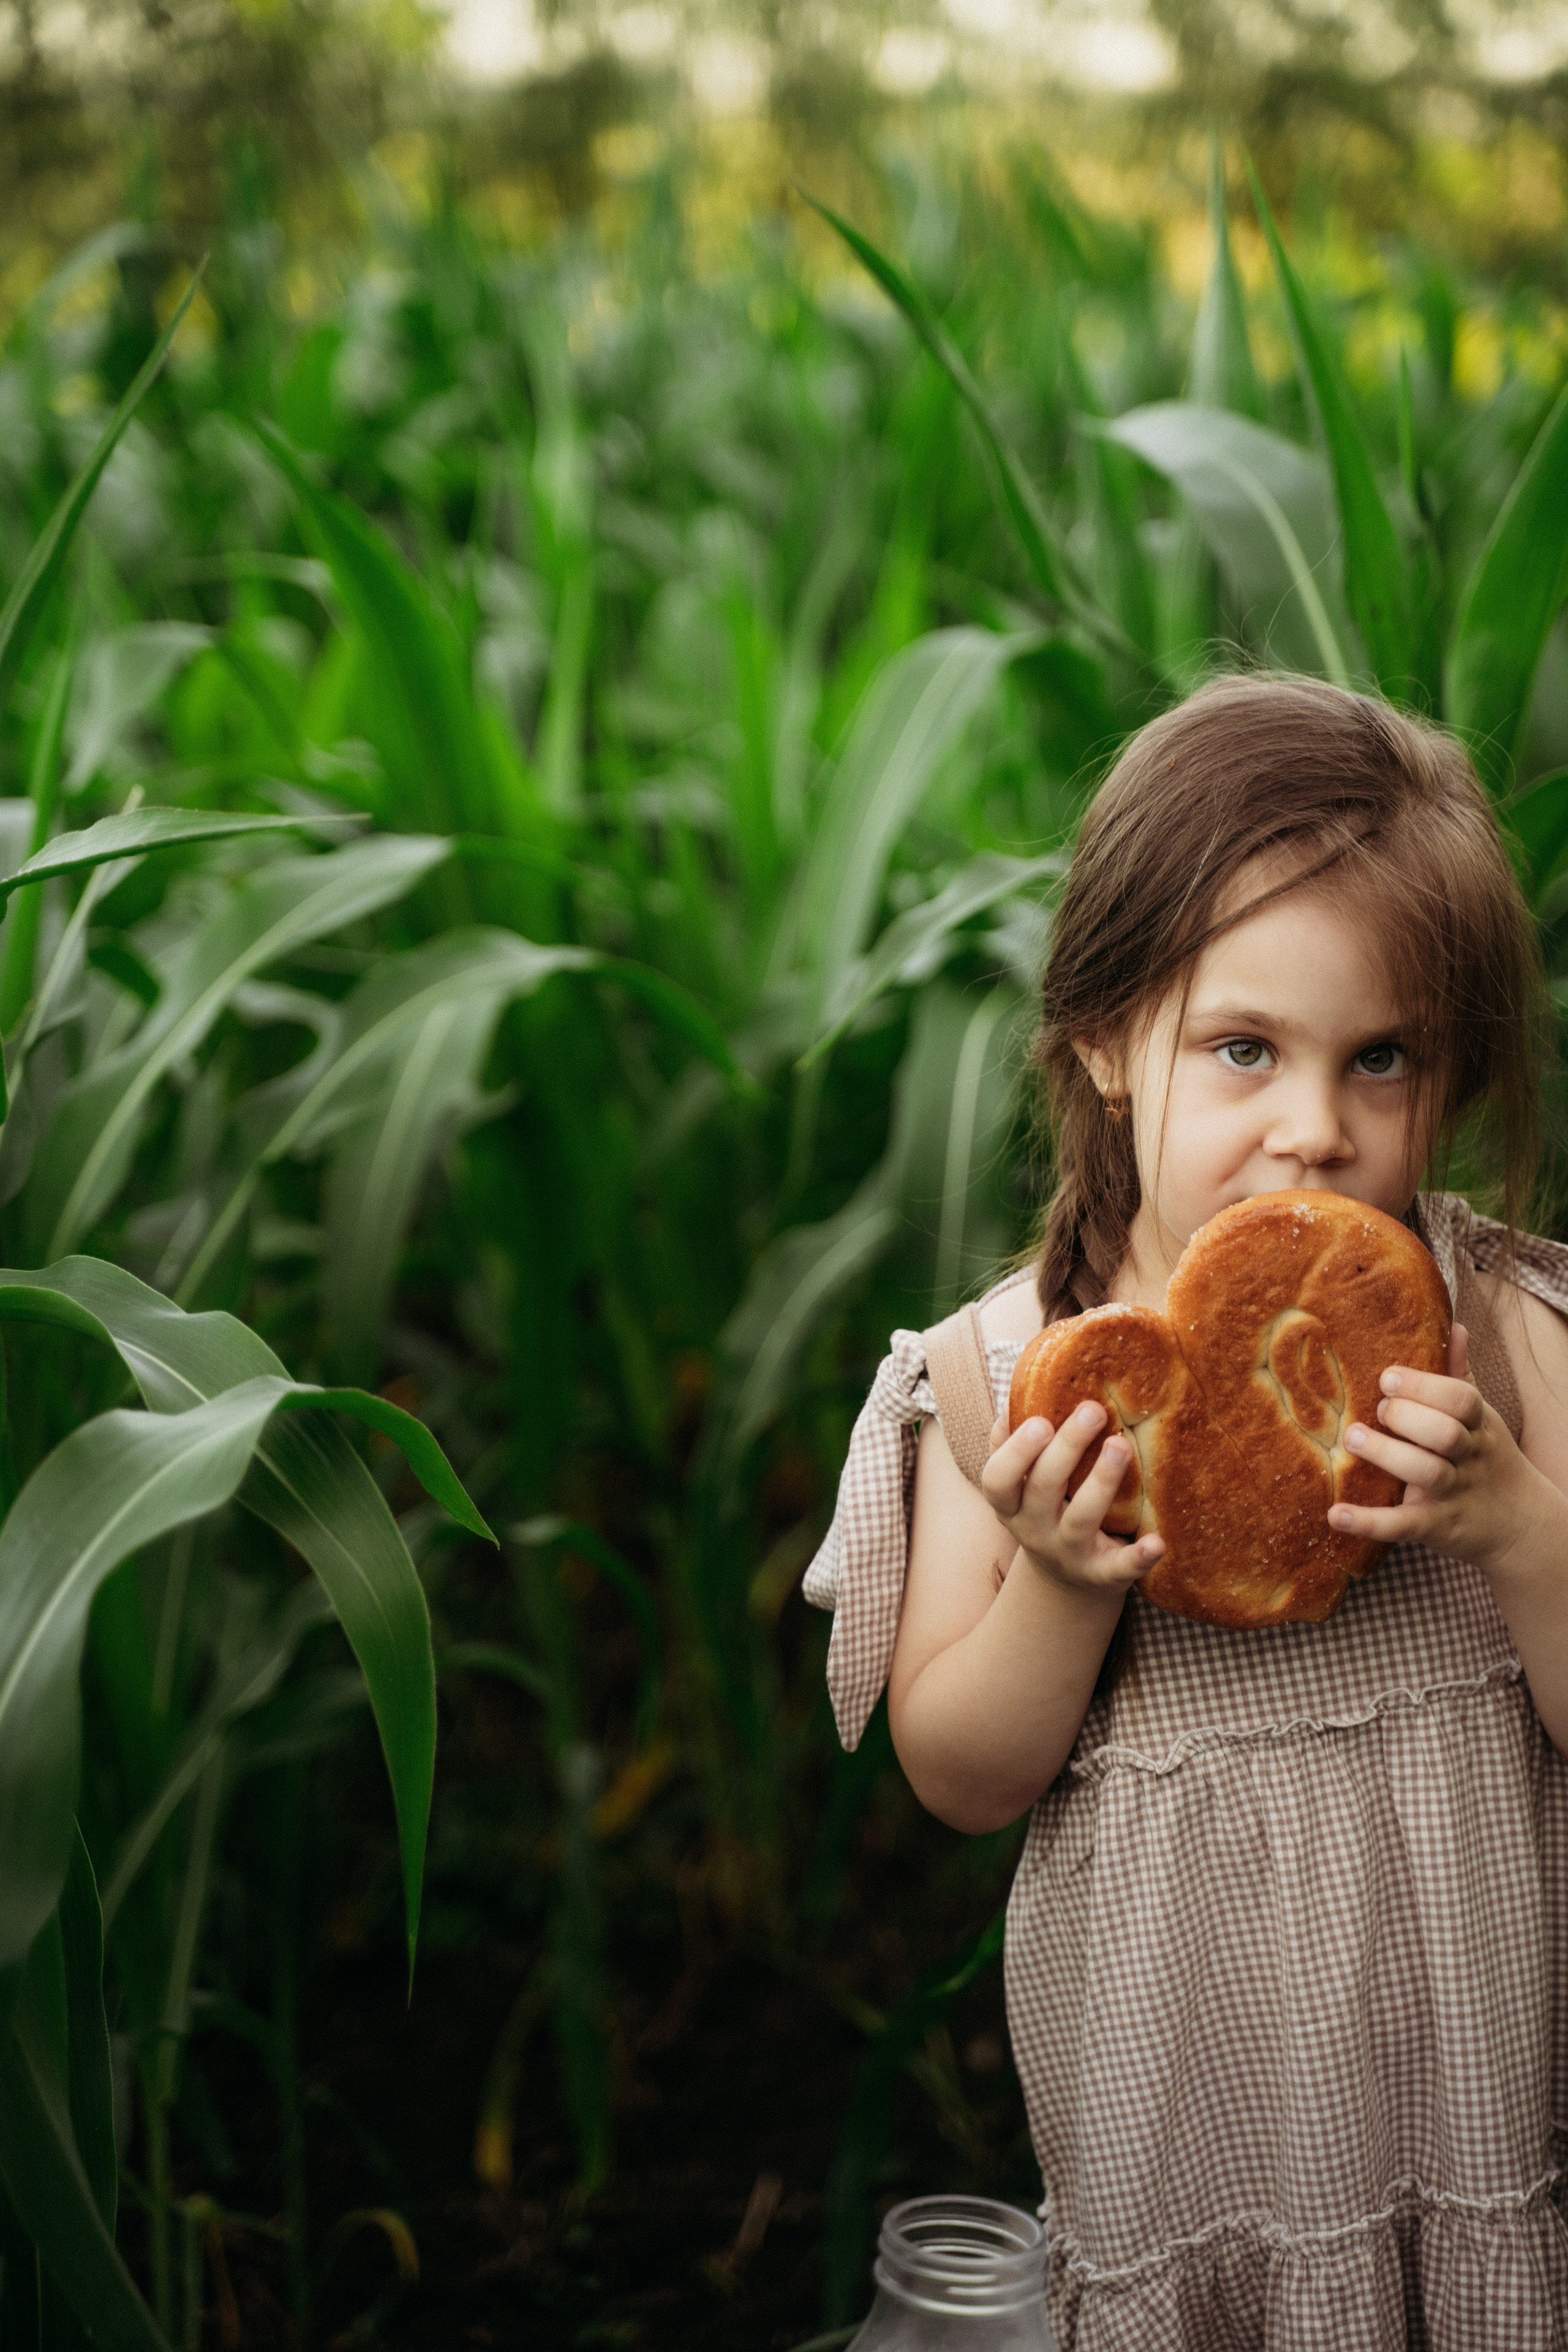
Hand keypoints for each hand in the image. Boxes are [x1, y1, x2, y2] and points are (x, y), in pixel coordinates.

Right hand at [980, 1402, 1164, 1596]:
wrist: (1066, 1581)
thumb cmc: (1046, 1510)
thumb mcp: (1021, 1485)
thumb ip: (1013, 1443)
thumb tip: (1016, 1394)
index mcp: (1010, 1505)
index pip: (997, 1479)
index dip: (1016, 1452)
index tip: (1041, 1421)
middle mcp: (1034, 1531)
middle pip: (1042, 1490)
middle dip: (1066, 1449)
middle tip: (1093, 1410)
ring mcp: (1068, 1554)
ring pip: (1080, 1520)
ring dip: (1101, 1482)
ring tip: (1122, 1445)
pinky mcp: (1102, 1575)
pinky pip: (1120, 1569)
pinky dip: (1138, 1557)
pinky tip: (1158, 1542)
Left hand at [1328, 1324, 1545, 1573]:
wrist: (1520, 1526)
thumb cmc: (1487, 1459)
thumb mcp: (1482, 1419)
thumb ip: (1461, 1376)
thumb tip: (1455, 1326)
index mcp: (1477, 1424)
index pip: (1459, 1399)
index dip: (1423, 1386)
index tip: (1386, 1377)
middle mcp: (1467, 1457)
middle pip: (1444, 1433)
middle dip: (1406, 1416)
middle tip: (1376, 1409)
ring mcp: (1453, 1493)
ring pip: (1426, 1472)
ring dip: (1386, 1454)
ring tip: (1350, 1438)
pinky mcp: (1436, 1527)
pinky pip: (1403, 1525)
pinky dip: (1369, 1521)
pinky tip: (1335, 1515)